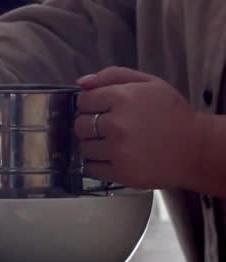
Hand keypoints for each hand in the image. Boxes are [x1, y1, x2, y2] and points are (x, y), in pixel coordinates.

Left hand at [74, 66, 203, 189]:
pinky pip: (91, 168)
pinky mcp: (120, 172)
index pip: (83, 101)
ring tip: (111, 143)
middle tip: (106, 127)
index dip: (89, 104)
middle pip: (79, 125)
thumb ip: (113, 76)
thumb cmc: (172, 113)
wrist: (195, 148)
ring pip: (84, 147)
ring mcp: (117, 150)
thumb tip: (81, 82)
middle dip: (89, 125)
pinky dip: (96, 163)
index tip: (100, 109)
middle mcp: (116, 124)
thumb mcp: (149, 83)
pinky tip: (112, 157)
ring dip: (93, 145)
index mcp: (123, 98)